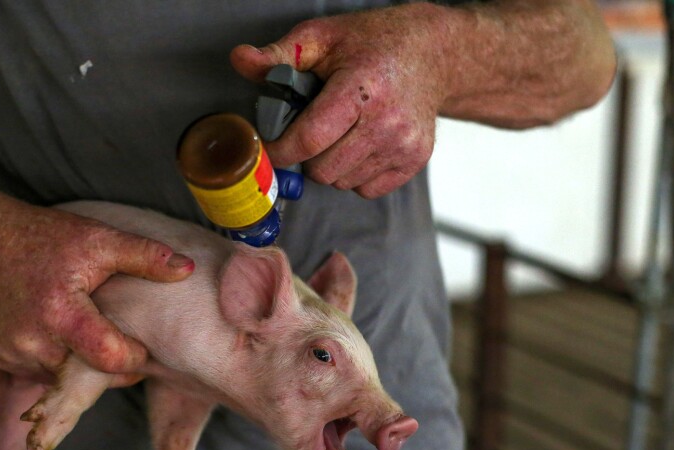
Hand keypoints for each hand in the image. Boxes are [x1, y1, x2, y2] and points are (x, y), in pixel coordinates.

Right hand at [0, 189, 194, 378]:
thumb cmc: (44, 236)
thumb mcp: (98, 238)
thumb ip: (145, 256)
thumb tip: (188, 269)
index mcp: (61, 313)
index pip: (112, 359)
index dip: (136, 355)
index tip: (143, 342)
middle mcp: (33, 341)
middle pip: (90, 375)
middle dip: (113, 364)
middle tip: (126, 341)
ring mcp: (13, 353)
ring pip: (66, 379)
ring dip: (85, 366)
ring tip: (98, 337)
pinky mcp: (2, 358)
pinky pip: (43, 374)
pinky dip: (60, 362)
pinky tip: (70, 338)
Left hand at [231, 4, 451, 198]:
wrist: (433, 54)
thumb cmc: (374, 43)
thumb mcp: (323, 37)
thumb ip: (278, 54)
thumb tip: (240, 59)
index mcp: (360, 88)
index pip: (309, 139)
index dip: (280, 150)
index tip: (269, 148)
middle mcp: (387, 121)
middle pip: (322, 170)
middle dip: (306, 157)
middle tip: (311, 133)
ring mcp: (404, 145)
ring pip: (342, 182)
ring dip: (330, 166)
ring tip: (339, 135)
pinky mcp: (414, 160)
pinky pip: (366, 189)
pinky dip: (354, 174)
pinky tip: (359, 145)